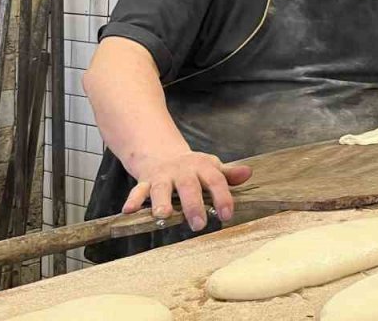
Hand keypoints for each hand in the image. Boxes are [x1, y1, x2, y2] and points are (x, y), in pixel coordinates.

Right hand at [123, 151, 252, 231]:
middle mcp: (182, 171)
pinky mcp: (145, 182)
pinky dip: (133, 200)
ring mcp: (163, 177)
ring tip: (163, 215)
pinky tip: (128, 211)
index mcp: (203, 167)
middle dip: (193, 206)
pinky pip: (137, 191)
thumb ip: (228, 174)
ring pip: (161, 189)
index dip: (222, 197)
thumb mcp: (212, 167)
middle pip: (188, 187)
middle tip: (198, 224)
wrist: (163, 153)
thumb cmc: (193, 168)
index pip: (216, 181)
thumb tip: (248, 173)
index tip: (227, 215)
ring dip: (161, 202)